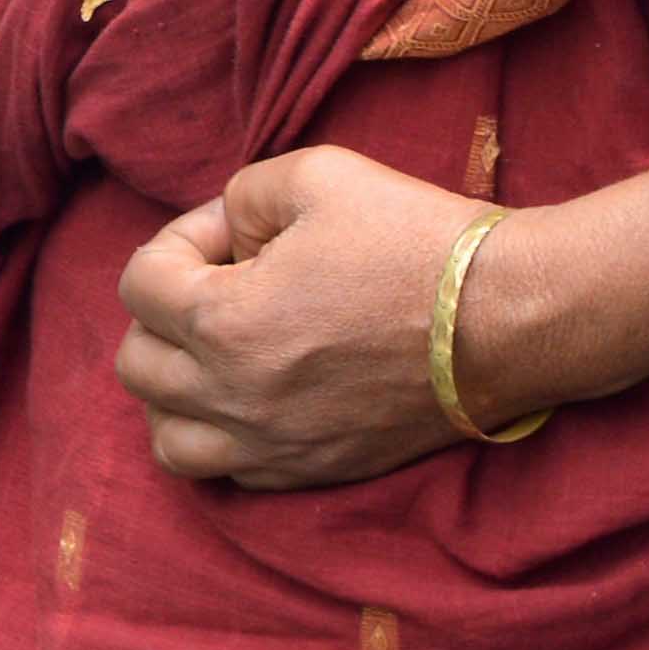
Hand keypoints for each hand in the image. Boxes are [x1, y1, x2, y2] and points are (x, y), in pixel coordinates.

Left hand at [110, 144, 497, 488]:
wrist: (511, 318)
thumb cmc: (417, 240)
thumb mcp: (315, 176)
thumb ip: (240, 196)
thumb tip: (222, 237)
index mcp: (223, 321)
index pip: (138, 283)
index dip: (178, 241)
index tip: (233, 232)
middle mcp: (234, 395)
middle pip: (136, 364)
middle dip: (164, 316)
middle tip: (224, 286)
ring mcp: (273, 444)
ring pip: (169, 438)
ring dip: (175, 392)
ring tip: (218, 354)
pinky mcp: (315, 470)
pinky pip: (229, 473)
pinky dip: (222, 439)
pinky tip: (255, 398)